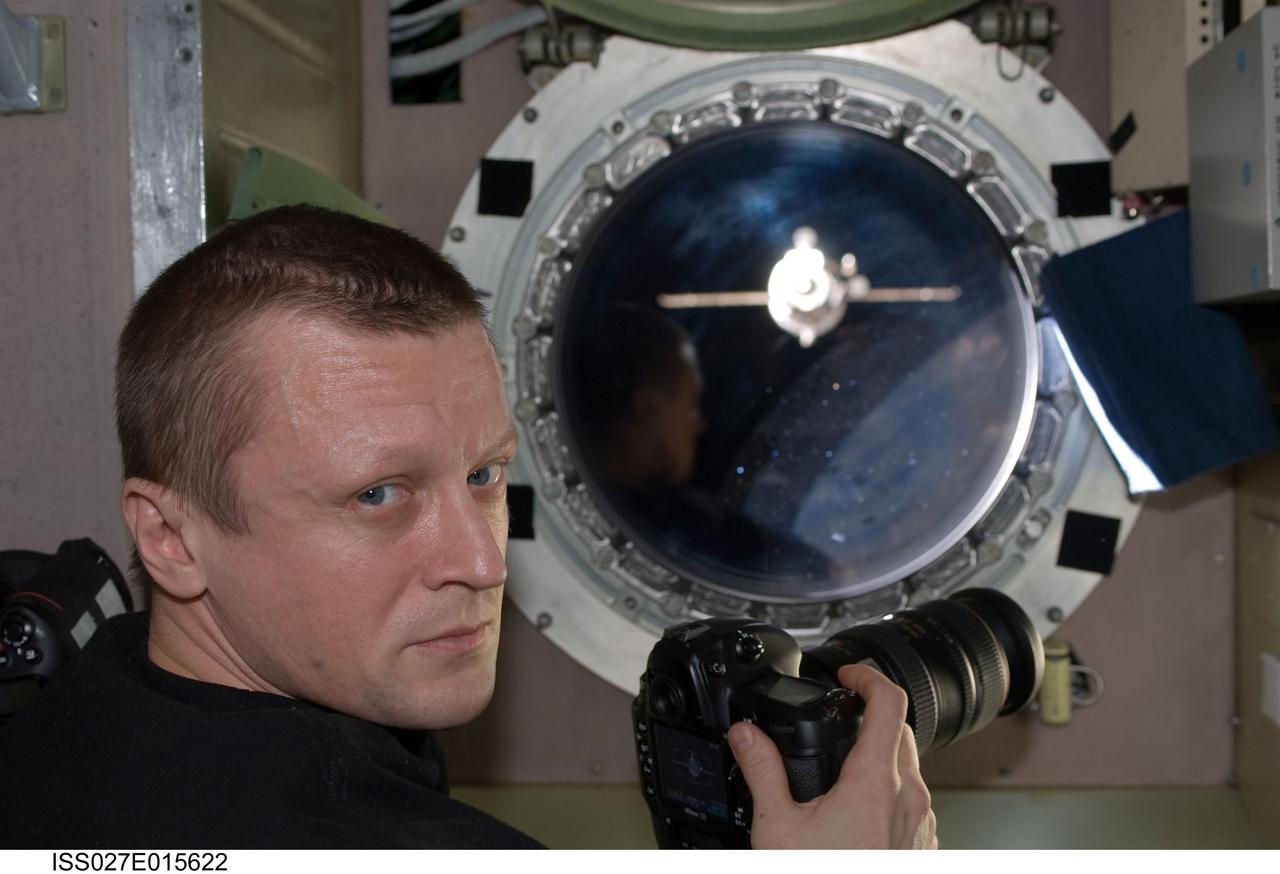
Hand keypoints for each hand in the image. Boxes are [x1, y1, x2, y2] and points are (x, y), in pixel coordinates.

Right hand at [727, 663, 937, 848]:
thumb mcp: (777, 828)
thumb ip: (762, 770)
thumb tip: (746, 734)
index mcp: (876, 781)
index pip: (889, 701)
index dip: (867, 676)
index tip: (847, 674)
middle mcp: (909, 797)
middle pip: (902, 729)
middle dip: (871, 714)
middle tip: (840, 714)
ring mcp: (921, 824)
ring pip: (909, 767)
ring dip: (880, 755)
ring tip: (841, 769)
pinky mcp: (923, 846)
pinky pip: (912, 801)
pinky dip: (888, 790)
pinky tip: (856, 811)